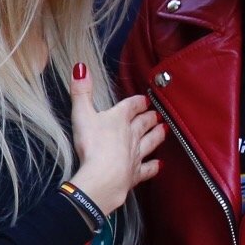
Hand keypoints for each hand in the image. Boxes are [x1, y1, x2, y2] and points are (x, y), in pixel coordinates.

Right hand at [68, 67, 163, 216]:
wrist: (103, 176)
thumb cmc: (92, 145)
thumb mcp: (81, 114)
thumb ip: (81, 92)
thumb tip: (81, 67)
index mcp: (119, 118)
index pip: (132, 106)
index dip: (138, 101)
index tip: (144, 99)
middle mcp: (132, 135)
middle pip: (144, 123)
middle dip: (150, 117)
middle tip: (157, 114)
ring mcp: (136, 154)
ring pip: (150, 141)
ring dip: (157, 135)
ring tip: (164, 129)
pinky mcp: (135, 173)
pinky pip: (148, 168)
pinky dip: (154, 166)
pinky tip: (160, 164)